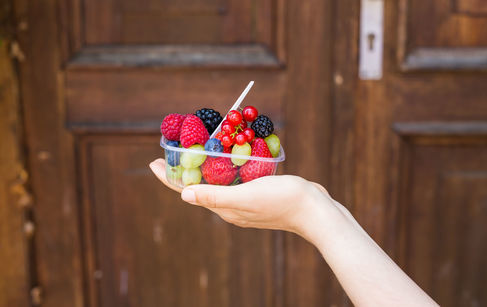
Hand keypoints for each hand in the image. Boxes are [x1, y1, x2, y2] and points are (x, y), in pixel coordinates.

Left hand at [149, 158, 335, 235]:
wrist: (314, 210)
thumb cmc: (281, 201)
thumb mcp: (246, 197)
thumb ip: (215, 196)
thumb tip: (183, 195)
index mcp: (224, 208)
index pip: (188, 192)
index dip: (169, 178)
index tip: (153, 162)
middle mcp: (231, 205)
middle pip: (200, 186)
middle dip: (184, 170)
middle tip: (173, 151)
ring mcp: (245, 200)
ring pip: (218, 181)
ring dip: (204, 167)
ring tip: (195, 150)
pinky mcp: (258, 192)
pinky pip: (235, 177)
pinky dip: (225, 166)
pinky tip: (228, 155)